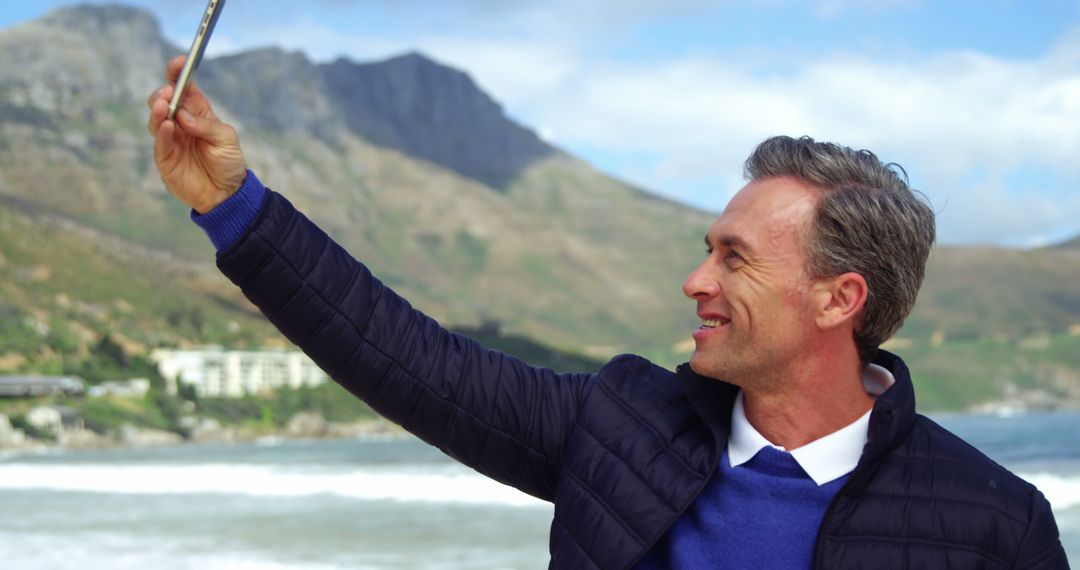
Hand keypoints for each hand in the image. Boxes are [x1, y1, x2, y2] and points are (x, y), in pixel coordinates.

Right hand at [147, 55, 246, 213]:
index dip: (178, 74)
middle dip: (163, 93)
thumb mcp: (227, 140)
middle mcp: (180, 123)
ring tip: (164, 104)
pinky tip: (167, 125)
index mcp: (197, 113)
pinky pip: (159, 143)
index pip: (183, 88)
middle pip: (163, 101)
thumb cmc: (229, 163)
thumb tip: (184, 116)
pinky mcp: (165, 158)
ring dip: (158, 110)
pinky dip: (161, 133)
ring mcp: (170, 140)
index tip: (179, 62)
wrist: (227, 194)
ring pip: (156, 120)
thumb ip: (207, 126)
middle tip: (168, 92)